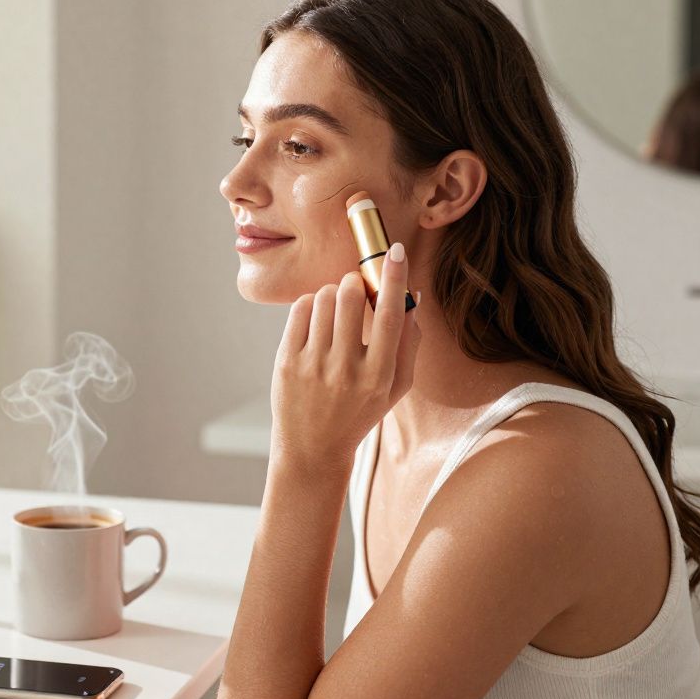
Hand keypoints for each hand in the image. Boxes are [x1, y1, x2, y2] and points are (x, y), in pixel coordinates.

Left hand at [269, 242, 420, 476]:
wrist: (314, 446)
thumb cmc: (360, 412)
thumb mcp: (395, 387)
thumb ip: (409, 343)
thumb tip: (412, 296)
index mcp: (379, 375)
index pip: (389, 315)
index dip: (393, 278)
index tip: (393, 251)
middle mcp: (346, 369)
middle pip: (349, 298)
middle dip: (353, 283)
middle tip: (354, 290)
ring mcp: (313, 365)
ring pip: (322, 299)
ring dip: (331, 293)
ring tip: (334, 308)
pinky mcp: (287, 362)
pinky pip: (300, 310)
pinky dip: (310, 304)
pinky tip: (316, 318)